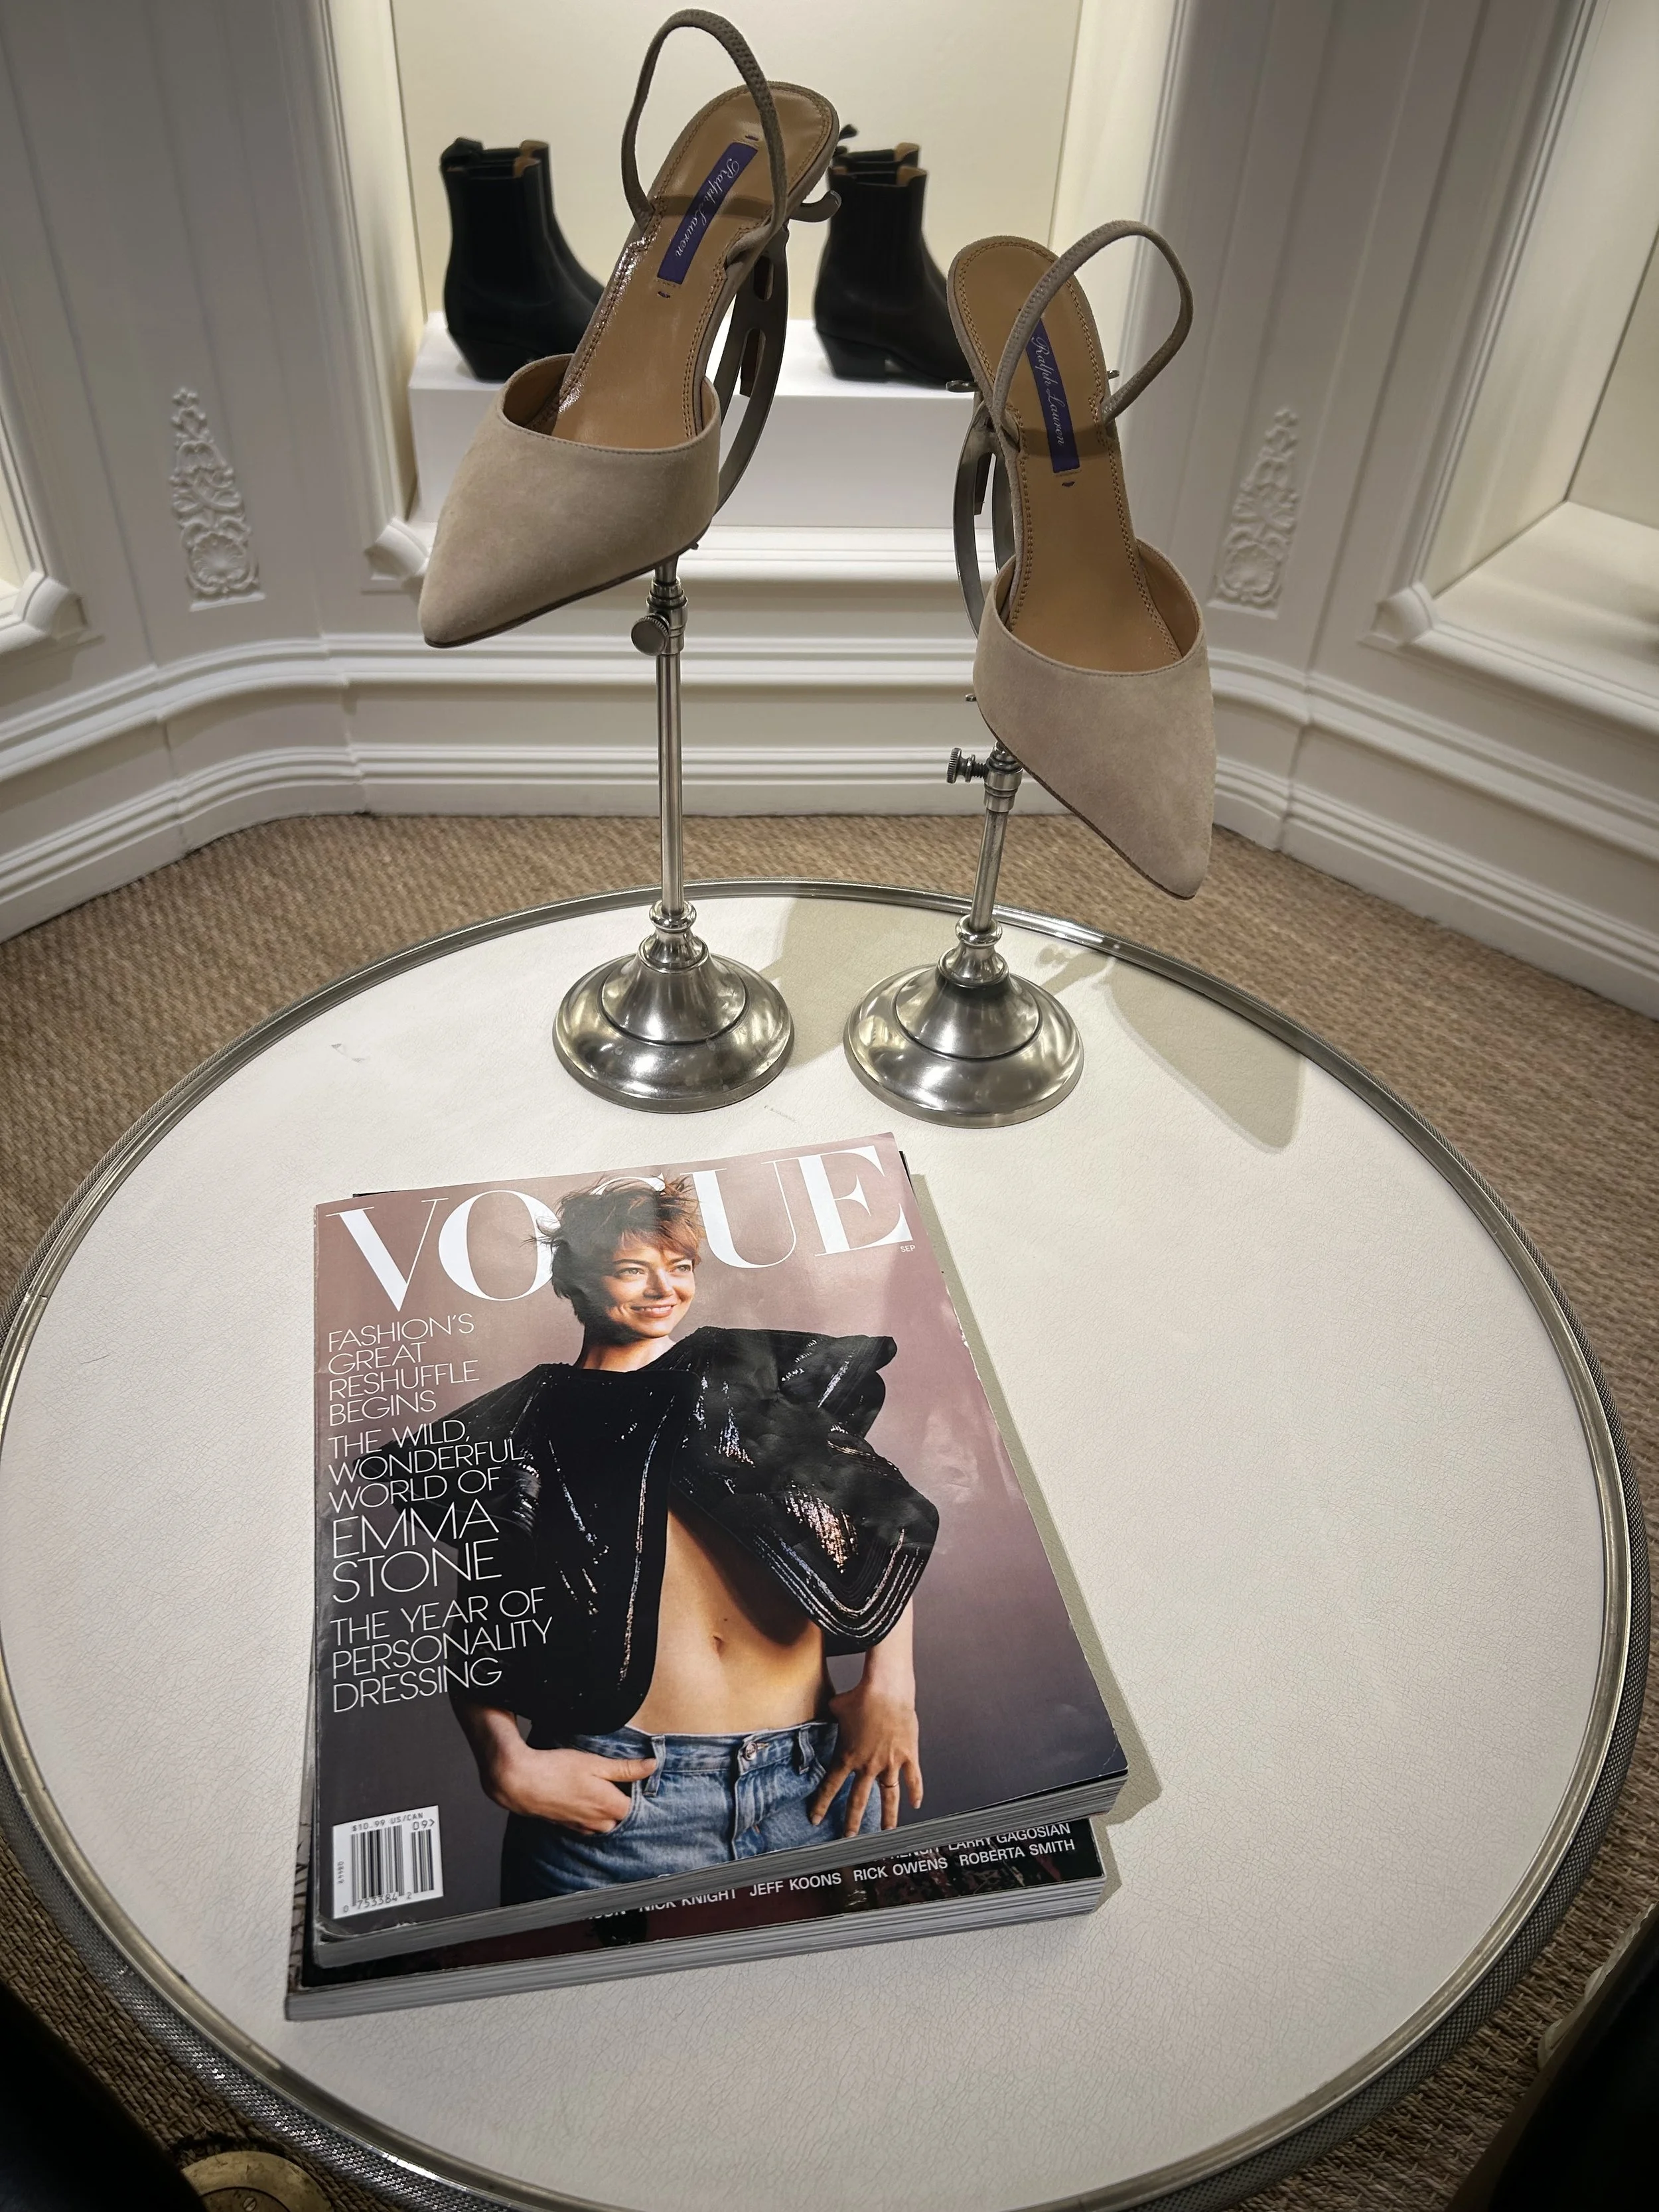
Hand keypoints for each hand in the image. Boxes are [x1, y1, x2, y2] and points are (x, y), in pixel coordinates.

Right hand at [488, 1743, 655, 1832]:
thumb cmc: (558, 1769)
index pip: (636, 1807)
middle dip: (623, 1803)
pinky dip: (591, 1815)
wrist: (522, 1783)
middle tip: (619, 1782)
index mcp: (609, 1806)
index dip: (638, 1792)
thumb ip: (626, 1768)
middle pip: (622, 1818)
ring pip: (605, 1824)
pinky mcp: (568, 1825)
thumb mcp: (596, 1763)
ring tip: (600, 1789)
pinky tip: (583, 1798)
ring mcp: (582, 1826)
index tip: (635, 1778)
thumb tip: (653, 1765)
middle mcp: (598, 1821)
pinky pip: (588, 1825)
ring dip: (607, 1811)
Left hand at [808, 1682, 922, 1835]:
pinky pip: (913, 1779)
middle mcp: (867, 1765)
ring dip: (887, 1817)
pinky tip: (916, 1805)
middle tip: (848, 1837)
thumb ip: (830, 1714)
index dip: (822, 1804)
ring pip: (888, 1797)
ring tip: (886, 1832)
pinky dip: (916, 1793)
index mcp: (847, 1756)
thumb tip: (825, 1709)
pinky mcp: (907, 1756)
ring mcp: (889, 1763)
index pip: (831, 1786)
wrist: (886, 1690)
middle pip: (858, 1800)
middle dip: (852, 1821)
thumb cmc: (860, 1696)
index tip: (816, 1819)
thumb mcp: (836, 1707)